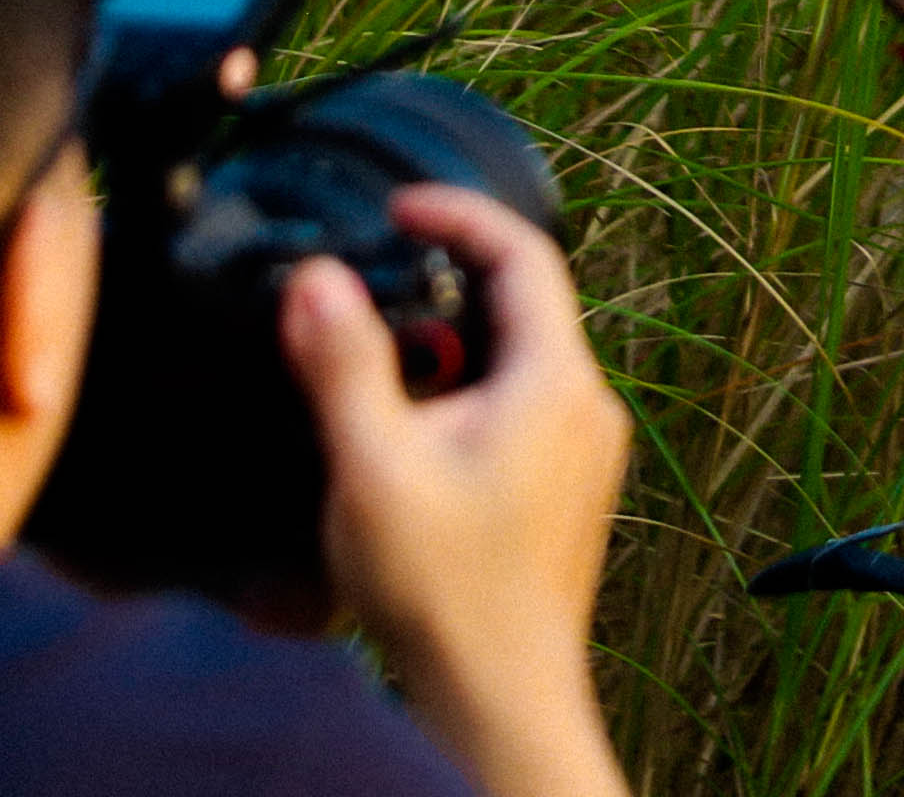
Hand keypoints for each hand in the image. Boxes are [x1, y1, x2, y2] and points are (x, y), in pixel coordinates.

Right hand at [285, 186, 634, 796]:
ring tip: (377, 384)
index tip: (399, 206)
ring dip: (447, 353)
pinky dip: (462, 398)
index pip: (523, 254)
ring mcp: (583, 451)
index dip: (457, 215)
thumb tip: (317, 281)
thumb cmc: (446, 595)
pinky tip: (406, 443)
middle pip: (520, 305)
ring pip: (515, 361)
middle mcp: (586, 406)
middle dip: (441, 290)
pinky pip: (518, 409)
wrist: (498, 696)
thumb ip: (343, 365)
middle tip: (369, 298)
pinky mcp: (566, 489)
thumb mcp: (373, 467)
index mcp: (556, 382)